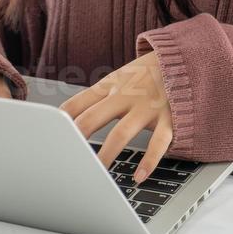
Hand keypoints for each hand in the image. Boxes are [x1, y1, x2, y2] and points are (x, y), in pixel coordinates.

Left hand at [59, 51, 172, 184]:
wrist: (186, 57)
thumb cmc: (146, 75)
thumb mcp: (117, 79)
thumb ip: (94, 98)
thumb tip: (64, 117)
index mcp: (109, 86)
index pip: (76, 104)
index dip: (59, 122)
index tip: (46, 138)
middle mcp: (124, 96)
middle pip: (92, 119)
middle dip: (76, 140)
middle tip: (64, 160)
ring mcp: (146, 107)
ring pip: (121, 134)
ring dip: (106, 155)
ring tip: (96, 174)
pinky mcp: (169, 118)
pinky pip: (158, 143)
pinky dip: (148, 162)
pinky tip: (138, 176)